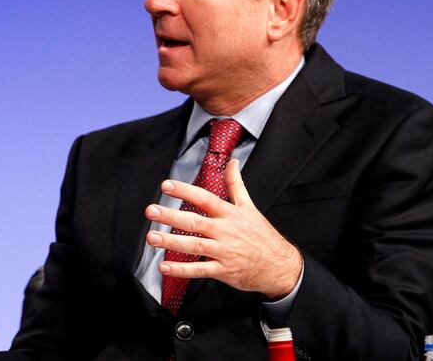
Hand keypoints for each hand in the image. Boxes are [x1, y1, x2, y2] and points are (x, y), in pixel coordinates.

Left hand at [144, 159, 301, 298]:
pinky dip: (182, 270)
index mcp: (230, 214)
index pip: (205, 198)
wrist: (280, 266)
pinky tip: (165, 267)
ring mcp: (224, 251)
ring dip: (171, 242)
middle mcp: (225, 231)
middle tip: (151, 211)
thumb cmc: (262, 235)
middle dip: (171, 216)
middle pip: (195, 222)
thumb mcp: (250, 206)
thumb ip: (236, 184)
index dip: (185, 191)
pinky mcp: (223, 270)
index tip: (166, 185)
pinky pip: (200, 270)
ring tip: (152, 237)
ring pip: (194, 245)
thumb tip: (232, 162)